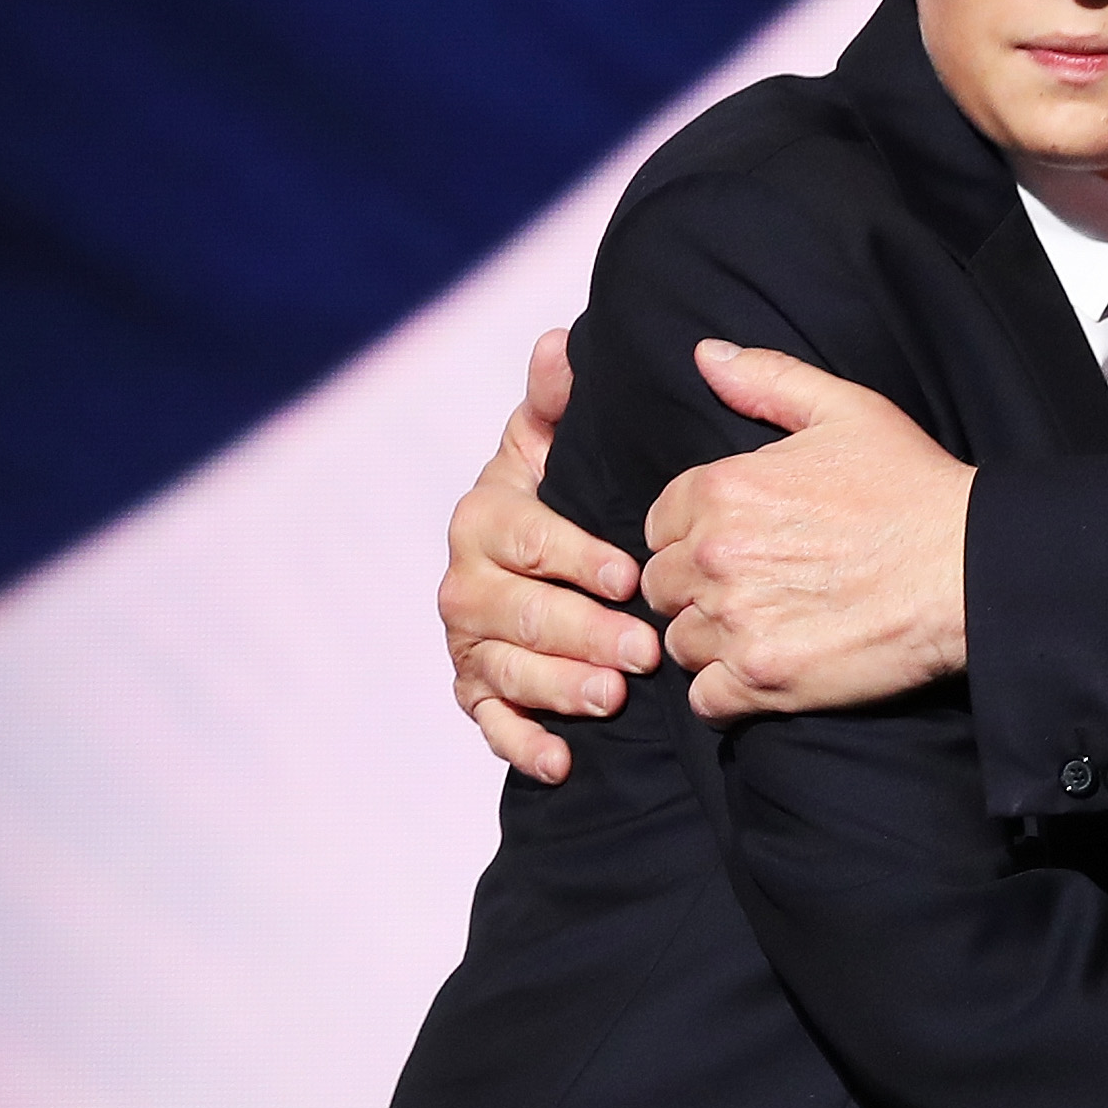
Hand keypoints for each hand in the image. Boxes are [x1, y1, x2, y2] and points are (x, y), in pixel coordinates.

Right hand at [441, 328, 655, 783]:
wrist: (539, 552)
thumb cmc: (563, 489)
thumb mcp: (556, 440)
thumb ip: (556, 400)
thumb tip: (561, 345)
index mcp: (485, 514)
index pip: (525, 537)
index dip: (575, 557)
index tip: (628, 575)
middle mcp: (465, 580)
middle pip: (515, 613)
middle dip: (578, 632)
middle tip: (642, 651)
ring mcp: (469, 641)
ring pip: (504, 670)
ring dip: (557, 688)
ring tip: (612, 699)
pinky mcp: (477, 689)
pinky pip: (489, 723)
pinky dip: (522, 745)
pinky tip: (562, 762)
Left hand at [642, 343, 975, 719]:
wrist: (970, 567)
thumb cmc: (914, 488)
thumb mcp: (847, 411)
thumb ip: (767, 380)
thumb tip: (706, 355)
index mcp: (722, 488)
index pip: (658, 524)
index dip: (692, 534)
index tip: (734, 544)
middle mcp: (716, 555)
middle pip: (662, 585)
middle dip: (695, 588)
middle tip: (749, 590)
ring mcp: (737, 621)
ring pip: (679, 643)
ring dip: (710, 641)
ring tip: (760, 630)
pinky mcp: (763, 679)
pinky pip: (705, 700)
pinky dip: (725, 694)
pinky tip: (761, 672)